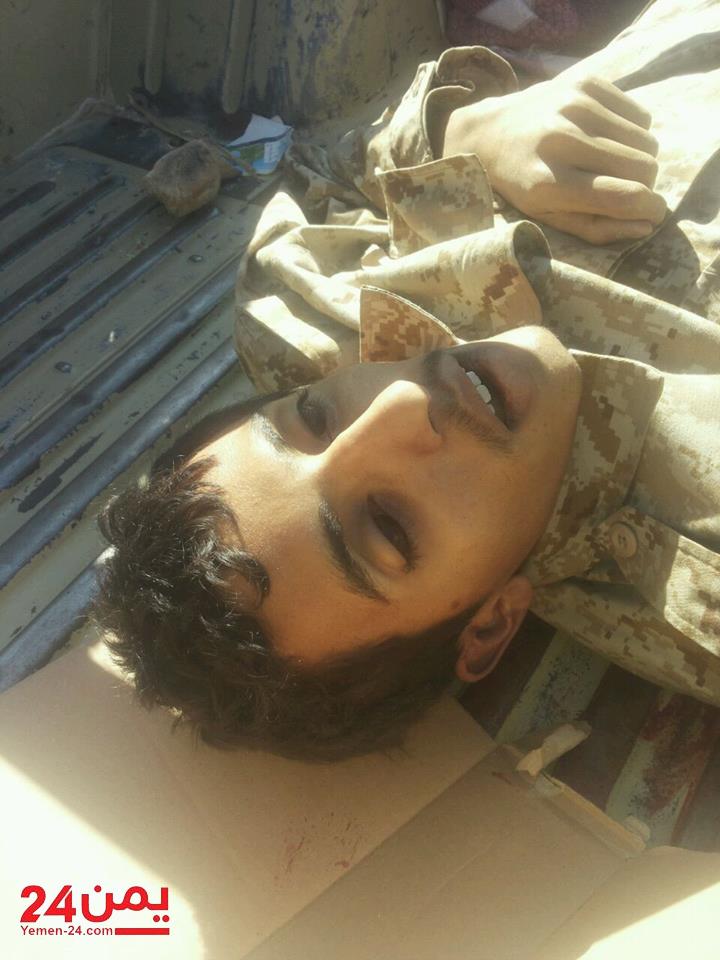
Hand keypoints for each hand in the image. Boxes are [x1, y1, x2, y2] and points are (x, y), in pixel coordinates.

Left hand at [442, 73, 666, 243]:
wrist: (489, 132)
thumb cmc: (521, 185)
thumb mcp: (549, 218)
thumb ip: (597, 229)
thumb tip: (646, 225)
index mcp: (548, 183)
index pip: (622, 196)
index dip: (650, 209)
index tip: (653, 213)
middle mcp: (561, 139)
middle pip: (642, 167)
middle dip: (643, 183)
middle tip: (625, 187)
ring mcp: (574, 105)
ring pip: (646, 139)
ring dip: (638, 157)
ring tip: (611, 162)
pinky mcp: (585, 82)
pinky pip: (640, 114)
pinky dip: (631, 131)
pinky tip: (605, 136)